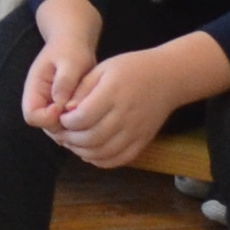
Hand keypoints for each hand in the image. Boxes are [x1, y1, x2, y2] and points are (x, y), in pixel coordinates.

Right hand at [18, 0, 107, 129]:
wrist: (74, 41)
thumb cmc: (71, 48)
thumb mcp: (70, 61)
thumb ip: (64, 81)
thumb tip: (61, 104)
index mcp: (34, 88)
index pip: (31, 116)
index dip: (47, 118)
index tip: (64, 108)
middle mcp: (39, 100)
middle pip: (44, 126)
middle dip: (63, 126)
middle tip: (84, 116)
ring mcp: (50, 104)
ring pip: (57, 128)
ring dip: (73, 127)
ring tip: (91, 117)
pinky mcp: (62, 107)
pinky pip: (67, 124)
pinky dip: (79, 125)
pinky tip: (93, 118)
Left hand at [44, 50, 188, 168]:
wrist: (168, 78)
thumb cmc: (132, 69)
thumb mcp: (103, 68)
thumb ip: (82, 88)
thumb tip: (65, 110)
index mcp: (113, 93)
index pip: (83, 117)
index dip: (66, 121)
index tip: (61, 117)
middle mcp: (126, 115)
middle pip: (91, 138)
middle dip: (70, 138)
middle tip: (62, 133)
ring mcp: (136, 131)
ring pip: (103, 152)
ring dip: (82, 151)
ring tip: (72, 143)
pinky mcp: (143, 141)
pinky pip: (119, 159)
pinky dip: (101, 160)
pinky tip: (90, 152)